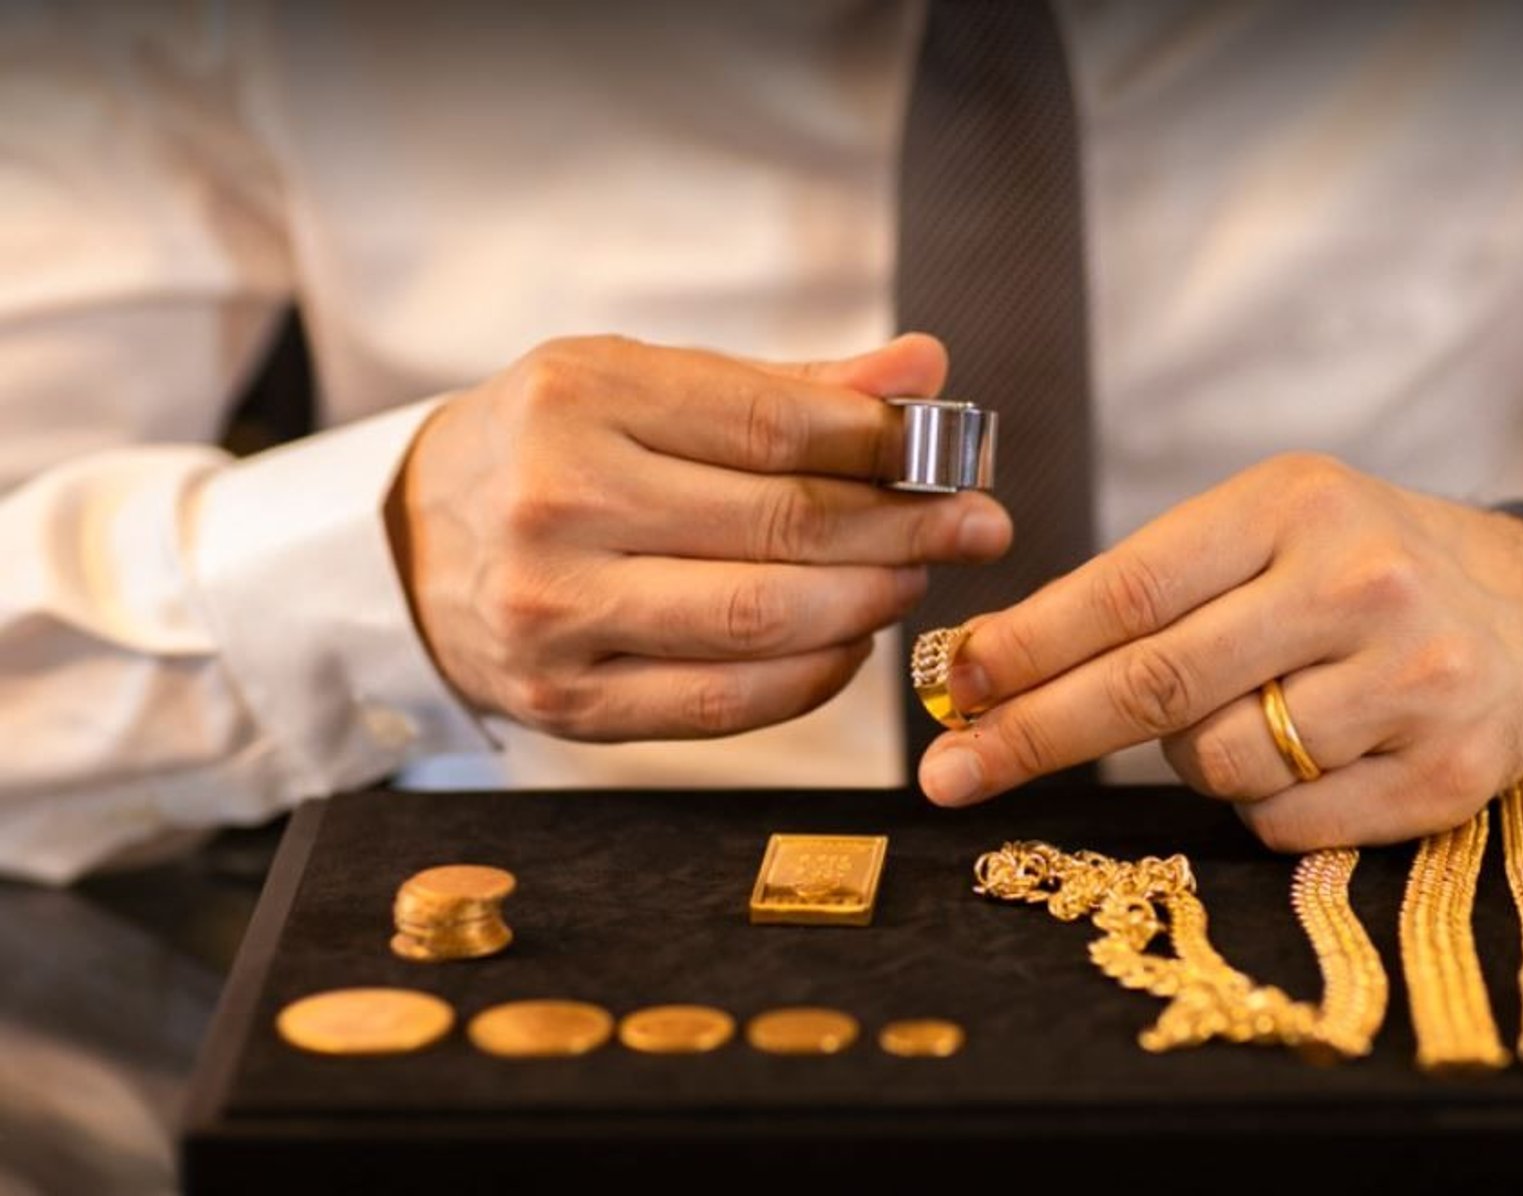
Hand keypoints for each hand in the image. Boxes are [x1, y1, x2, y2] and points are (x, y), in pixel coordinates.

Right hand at [390, 333, 1009, 739]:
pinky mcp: (569, 704)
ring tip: (912, 578)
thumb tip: (924, 371)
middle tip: (978, 526)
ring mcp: (556, 614)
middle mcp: (557, 504)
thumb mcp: (642, 385)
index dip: (886, 447)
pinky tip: (849, 641)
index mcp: (577, 399)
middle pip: (781, 529)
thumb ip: (786, 388)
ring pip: (762, 622)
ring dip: (869, 603)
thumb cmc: (547, 449)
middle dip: (905, 530)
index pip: (772, 427)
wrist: (407, 548)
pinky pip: (728, 705)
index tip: (956, 455)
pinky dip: (814, 675)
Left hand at [916, 454, 1522, 849]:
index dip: (1030, 647)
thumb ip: (1153, 587)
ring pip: (1217, 764)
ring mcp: (1411, 682)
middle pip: (1157, 685)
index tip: (955, 686)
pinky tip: (1304, 755)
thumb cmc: (1364, 566)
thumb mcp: (1269, 528)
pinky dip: (1262, 803)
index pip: (1131, 588)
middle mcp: (1359, 585)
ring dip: (1189, 760)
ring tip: (1245, 714)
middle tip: (952, 776)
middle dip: (1036, 735)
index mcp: (1295, 505)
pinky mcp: (1447, 773)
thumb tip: (997, 666)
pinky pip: (1285, 821)